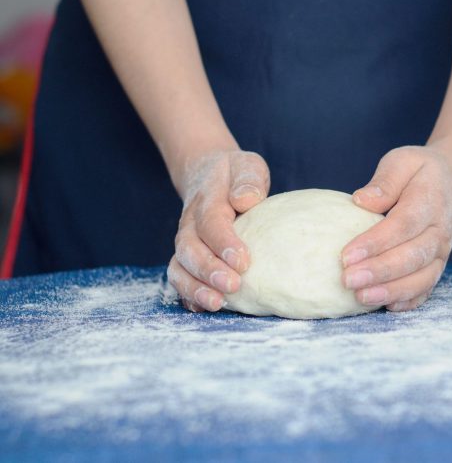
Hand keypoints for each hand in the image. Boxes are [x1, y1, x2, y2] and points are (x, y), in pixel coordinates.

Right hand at [167, 150, 269, 311]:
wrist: (208, 175)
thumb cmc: (235, 175)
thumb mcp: (247, 166)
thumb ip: (248, 179)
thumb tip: (245, 199)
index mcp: (206, 200)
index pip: (210, 222)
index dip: (223, 242)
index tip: (243, 261)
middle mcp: (190, 224)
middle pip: (189, 249)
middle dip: (209, 270)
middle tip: (233, 286)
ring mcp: (185, 242)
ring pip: (179, 267)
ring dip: (195, 288)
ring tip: (218, 304)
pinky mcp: (186, 258)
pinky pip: (180, 279)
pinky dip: (188, 295)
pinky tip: (205, 308)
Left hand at [341, 144, 451, 311]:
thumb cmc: (420, 171)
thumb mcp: (403, 161)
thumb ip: (385, 181)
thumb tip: (361, 201)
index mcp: (429, 201)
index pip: (402, 226)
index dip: (375, 243)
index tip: (345, 255)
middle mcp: (439, 231)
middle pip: (411, 256)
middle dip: (379, 272)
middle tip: (347, 280)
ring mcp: (441, 252)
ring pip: (421, 277)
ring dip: (391, 290)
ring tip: (361, 298)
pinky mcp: (437, 265)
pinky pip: (427, 288)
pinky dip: (409, 300)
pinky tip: (386, 307)